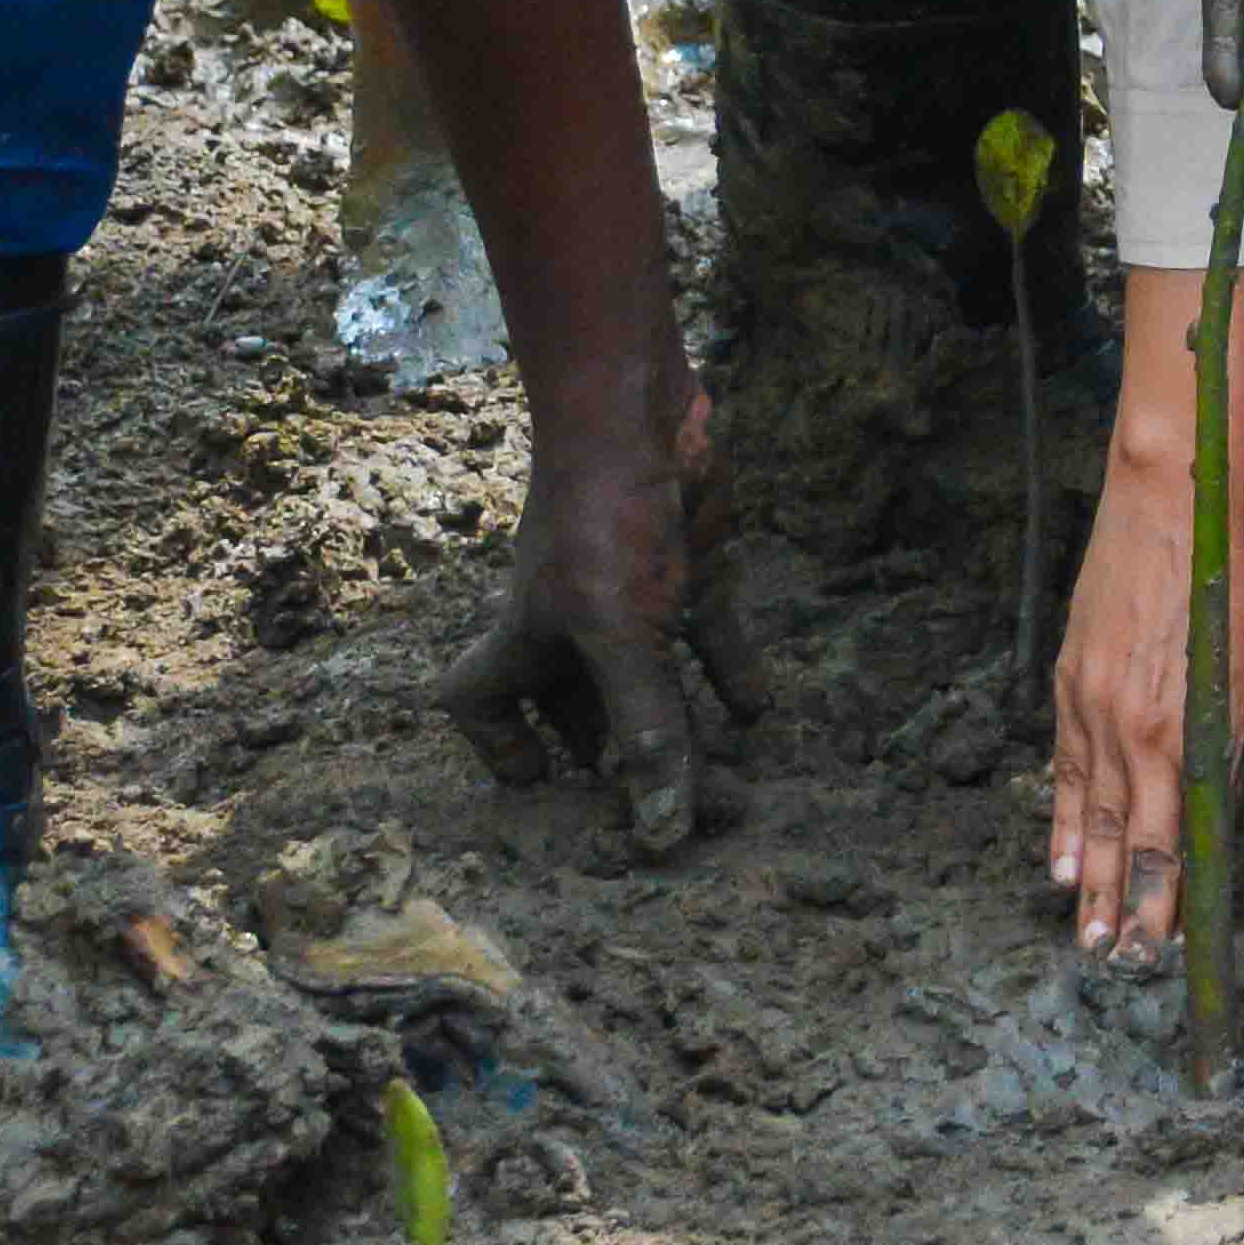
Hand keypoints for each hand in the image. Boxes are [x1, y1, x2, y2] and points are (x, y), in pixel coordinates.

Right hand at [435, 369, 760, 851]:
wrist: (646, 409)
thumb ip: (645, 732)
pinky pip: (710, 639)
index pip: (482, 705)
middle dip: (635, 771)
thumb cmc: (606, 521)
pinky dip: (733, 675)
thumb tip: (660, 835)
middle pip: (589, 717)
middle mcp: (573, 626)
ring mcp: (633, 598)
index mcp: (527, 642)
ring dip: (690, 738)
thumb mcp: (622, 637)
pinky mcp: (689, 570)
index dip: (503, 750)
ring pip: (655, 687)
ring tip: (735, 792)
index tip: (547, 785)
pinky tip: (761, 713)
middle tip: (688, 820)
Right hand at [1048, 427, 1243, 963]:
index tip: (1160, 945)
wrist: (1163, 498)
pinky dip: (1060, 811)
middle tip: (1109, 958)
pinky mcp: (1068, 676)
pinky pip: (1063, 762)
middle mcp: (1122, 726)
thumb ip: (1226, 741)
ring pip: (1083, 807)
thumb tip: (1220, 802)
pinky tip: (1059, 849)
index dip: (1162, 897)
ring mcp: (1086, 702)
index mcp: (1174, 728)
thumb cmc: (1224, 574)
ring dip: (1083, 872)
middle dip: (1115, 902)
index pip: (1166, 838)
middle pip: (1118, 836)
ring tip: (1080, 924)